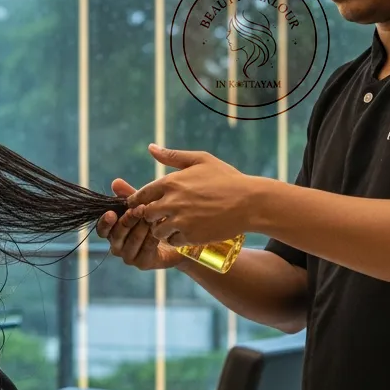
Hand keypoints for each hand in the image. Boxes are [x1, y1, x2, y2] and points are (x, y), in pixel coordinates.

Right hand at [95, 179, 184, 270]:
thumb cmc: (155, 219)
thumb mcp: (143, 204)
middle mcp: (117, 245)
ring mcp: (129, 256)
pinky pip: (145, 249)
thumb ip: (129, 195)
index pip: (102, 230)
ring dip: (141, 228)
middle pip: (116, 234)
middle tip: (140, 209)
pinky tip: (160, 229)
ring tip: (153, 217)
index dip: (105, 222)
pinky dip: (152, 238)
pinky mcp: (143, 263)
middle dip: (128, 220)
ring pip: (131, 242)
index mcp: (113, 231)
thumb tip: (115, 182)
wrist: (176, 238)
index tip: (111, 213)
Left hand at [126, 144, 251, 245]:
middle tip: (162, 215)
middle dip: (151, 215)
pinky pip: (172, 242)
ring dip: (161, 229)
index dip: (139, 201)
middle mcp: (171, 202)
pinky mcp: (190, 236)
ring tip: (173, 225)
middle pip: (146, 214)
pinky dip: (175, 239)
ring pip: (157, 231)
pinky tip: (184, 233)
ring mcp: (180, 220)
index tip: (144, 204)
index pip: (141, 195)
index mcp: (171, 182)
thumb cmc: (226, 178)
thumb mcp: (201, 160)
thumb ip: (173, 156)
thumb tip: (151, 148)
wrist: (249, 202)